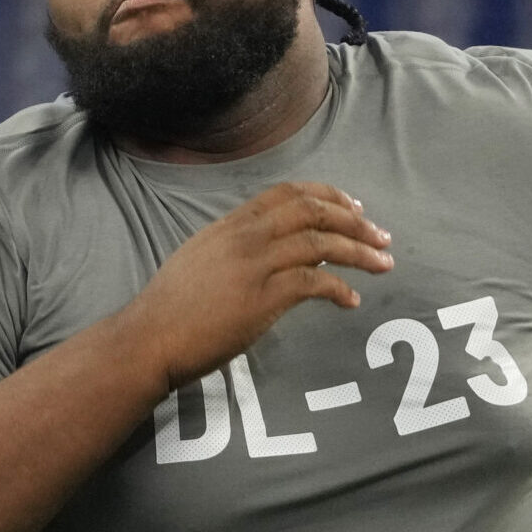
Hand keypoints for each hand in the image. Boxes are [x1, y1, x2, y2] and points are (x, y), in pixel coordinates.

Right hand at [113, 182, 393, 390]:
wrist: (148, 337)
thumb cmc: (170, 308)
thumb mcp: (200, 260)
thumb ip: (235, 248)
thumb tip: (269, 251)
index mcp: (231, 224)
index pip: (288, 193)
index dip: (327, 195)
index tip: (353, 208)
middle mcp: (245, 236)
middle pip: (313, 210)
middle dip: (354, 221)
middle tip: (380, 236)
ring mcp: (254, 265)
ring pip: (321, 242)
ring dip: (359, 252)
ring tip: (384, 264)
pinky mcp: (262, 298)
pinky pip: (314, 281)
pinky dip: (340, 288)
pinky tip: (352, 300)